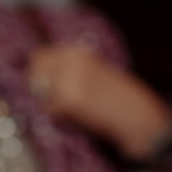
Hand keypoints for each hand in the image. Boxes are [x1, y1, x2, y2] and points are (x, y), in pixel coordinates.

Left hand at [25, 43, 171, 164]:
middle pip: (35, 75)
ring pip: (42, 96)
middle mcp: (71, 59)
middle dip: (41, 90)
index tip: (48, 90)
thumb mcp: (91, 76)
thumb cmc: (114, 100)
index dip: (40, 75)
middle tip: (64, 105)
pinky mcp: (69, 99)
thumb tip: (32, 80)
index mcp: (77, 52)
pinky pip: (51, 112)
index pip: (40, 57)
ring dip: (54, 106)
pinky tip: (84, 120)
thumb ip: (65, 73)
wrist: (139, 117)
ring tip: (79, 112)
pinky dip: (63, 119)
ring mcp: (69, 78)